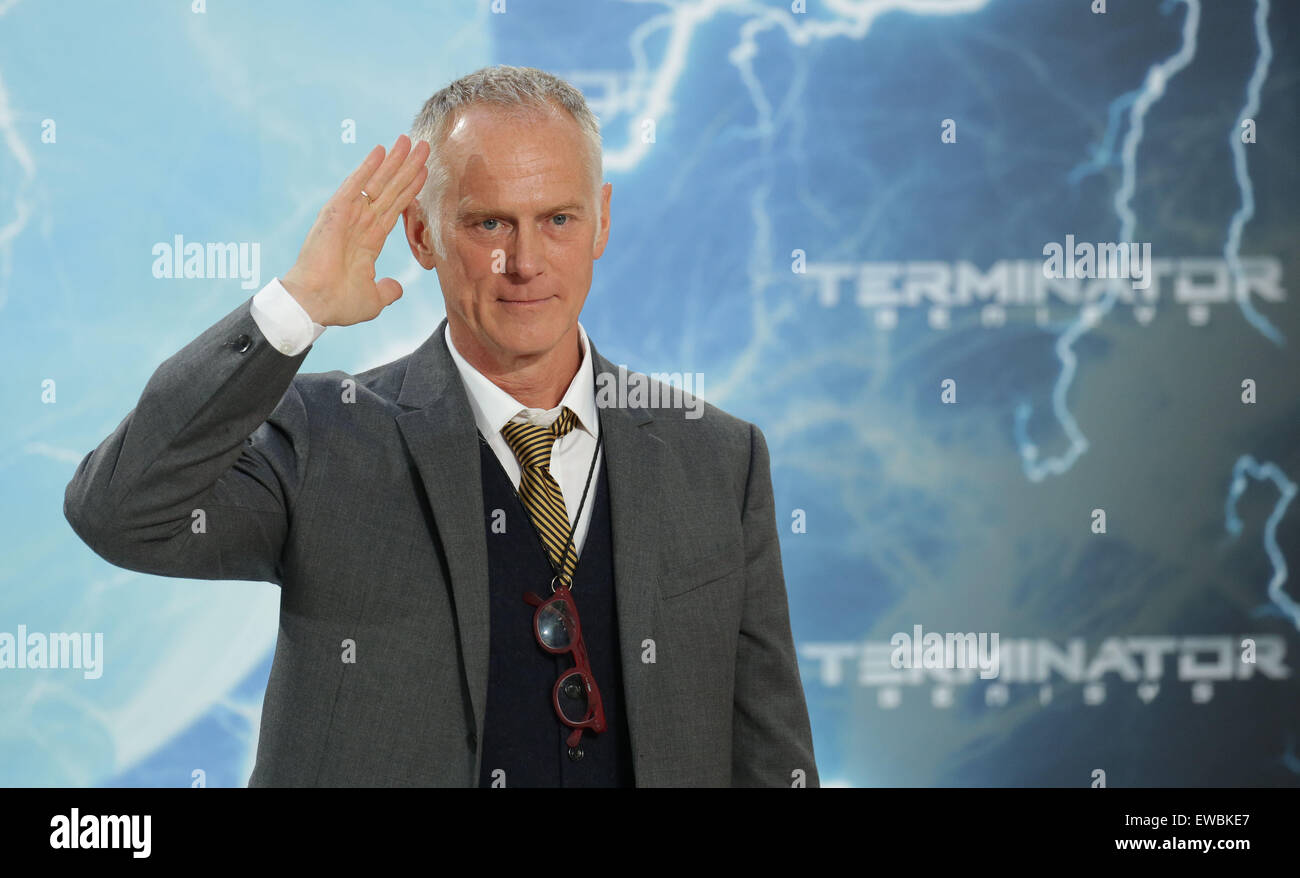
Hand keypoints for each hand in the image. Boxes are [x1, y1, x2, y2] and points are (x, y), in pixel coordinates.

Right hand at [280, 134, 430, 326]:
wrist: (315, 304)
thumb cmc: (338, 304)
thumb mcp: (373, 300)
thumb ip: (387, 291)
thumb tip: (397, 288)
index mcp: (369, 240)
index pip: (395, 207)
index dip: (410, 189)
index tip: (425, 171)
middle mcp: (360, 223)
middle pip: (390, 189)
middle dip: (407, 168)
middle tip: (424, 145)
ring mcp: (348, 216)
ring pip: (378, 183)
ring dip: (394, 162)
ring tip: (409, 141)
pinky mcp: (336, 212)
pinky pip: (355, 186)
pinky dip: (368, 167)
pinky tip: (381, 150)